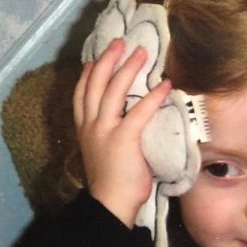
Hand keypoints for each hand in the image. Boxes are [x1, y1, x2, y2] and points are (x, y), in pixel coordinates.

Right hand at [73, 39, 171, 227]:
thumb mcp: (101, 151)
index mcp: (83, 128)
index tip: (94, 57)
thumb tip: (124, 118)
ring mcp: (105, 130)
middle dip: (107, 60)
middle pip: (95, 83)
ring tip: (142, 52)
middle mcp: (90, 124)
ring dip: (128, 68)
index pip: (81, 94)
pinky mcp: (124, 139)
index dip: (87, 74)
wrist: (109, 204)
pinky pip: (139, 111)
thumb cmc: (110, 181)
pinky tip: (164, 84)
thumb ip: (108, 132)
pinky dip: (152, 96)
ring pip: (113, 90)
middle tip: (120, 42)